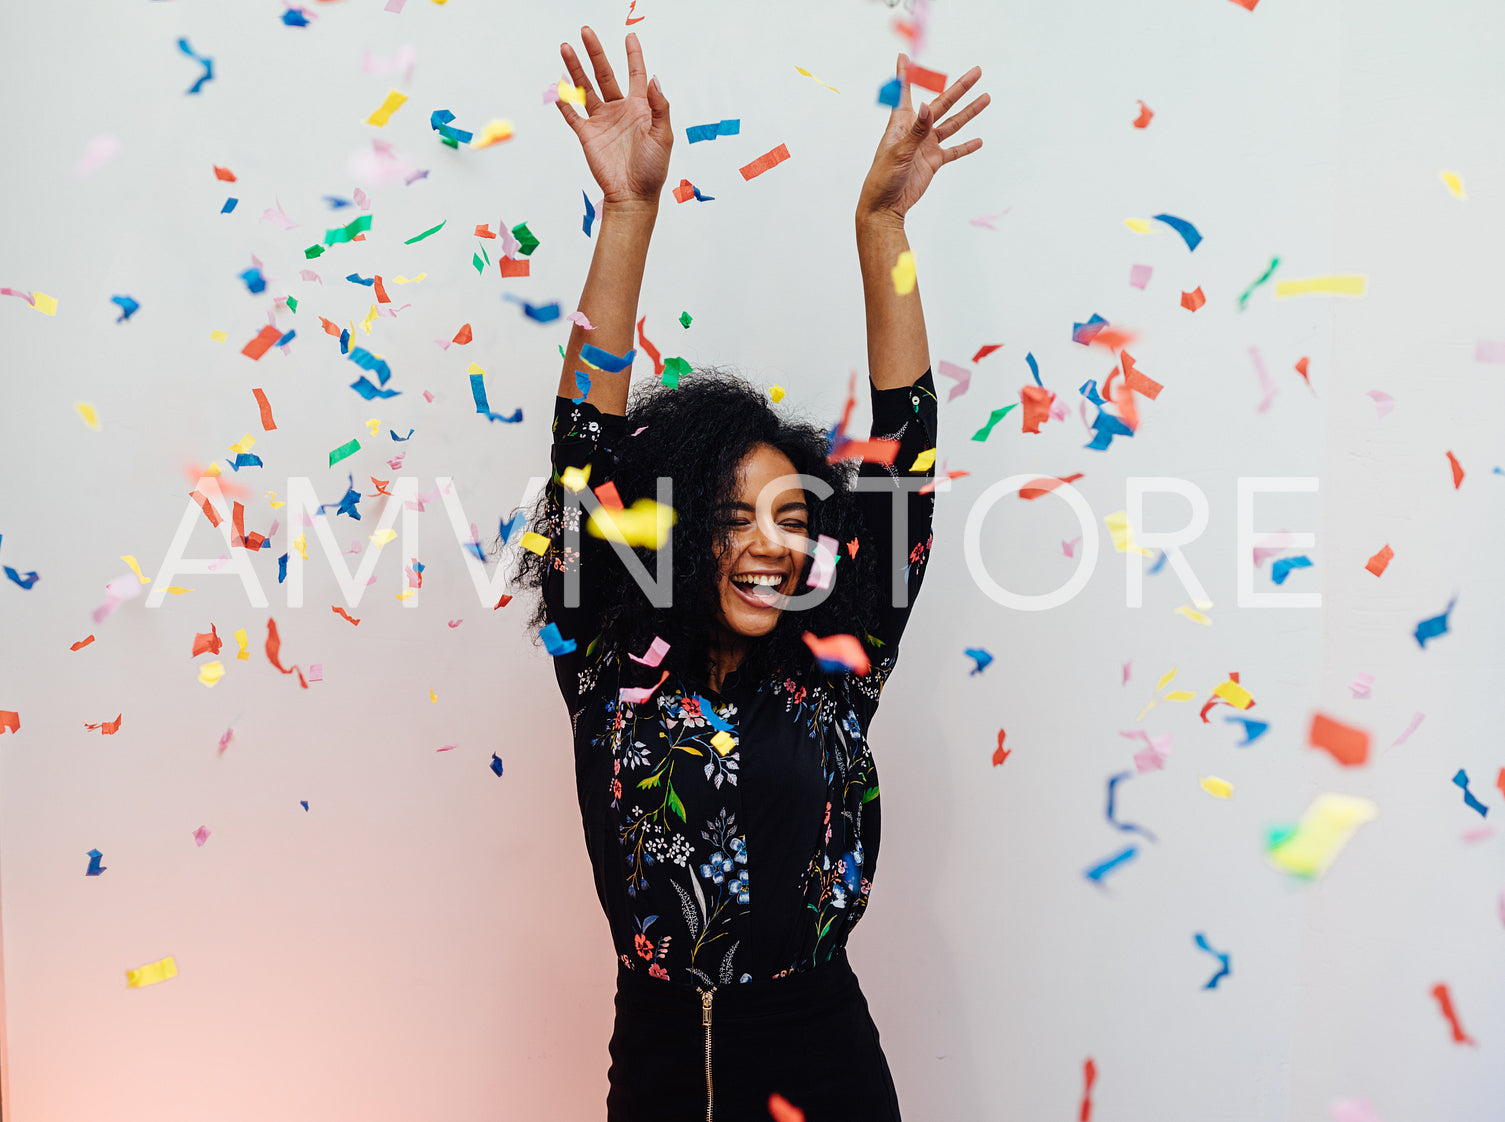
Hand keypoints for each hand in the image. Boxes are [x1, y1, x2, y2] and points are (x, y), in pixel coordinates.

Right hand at [556, 27, 671, 206]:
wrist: (634, 196)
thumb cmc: (653, 169)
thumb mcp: (663, 136)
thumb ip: (659, 107)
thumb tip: (653, 78)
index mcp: (639, 108)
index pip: (635, 74)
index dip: (633, 55)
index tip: (629, 36)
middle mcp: (619, 110)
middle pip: (605, 74)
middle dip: (595, 52)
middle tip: (586, 31)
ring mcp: (601, 122)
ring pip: (585, 88)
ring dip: (575, 69)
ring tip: (566, 48)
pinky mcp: (587, 136)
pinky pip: (573, 115)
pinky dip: (564, 102)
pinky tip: (557, 88)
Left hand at [857, 55, 987, 222]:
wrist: (885, 206)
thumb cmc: (883, 177)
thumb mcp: (899, 152)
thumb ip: (916, 130)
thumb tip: (927, 105)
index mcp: (901, 124)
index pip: (904, 93)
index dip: (904, 75)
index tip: (903, 56)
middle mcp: (916, 131)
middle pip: (942, 104)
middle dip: (959, 88)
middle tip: (976, 72)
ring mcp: (926, 146)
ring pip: (952, 124)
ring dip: (969, 112)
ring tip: (986, 98)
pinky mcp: (933, 162)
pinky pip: (954, 151)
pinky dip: (966, 146)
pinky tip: (979, 140)